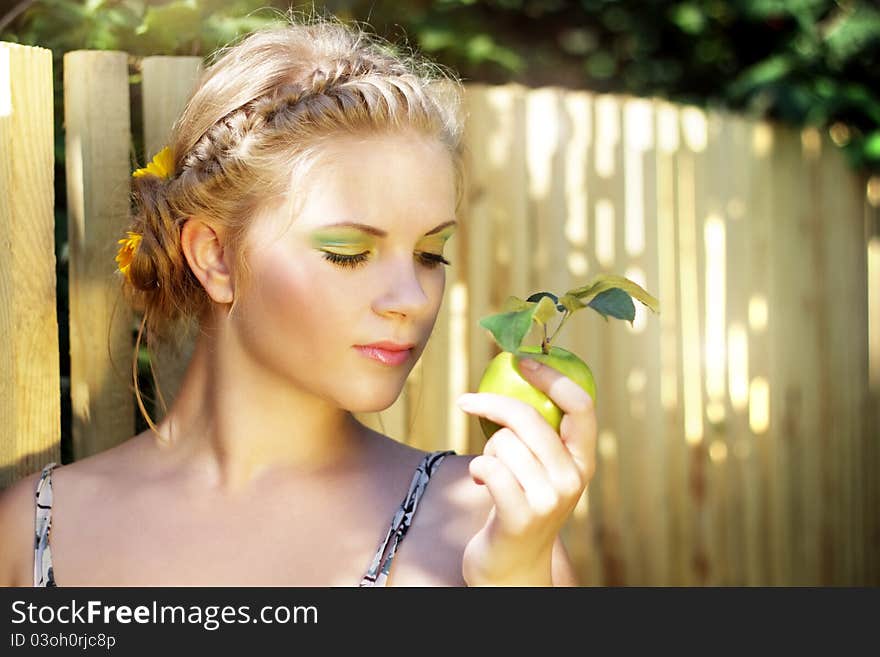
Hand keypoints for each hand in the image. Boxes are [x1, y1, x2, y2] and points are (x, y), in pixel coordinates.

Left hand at [456, 357, 596, 585]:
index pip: (581, 405)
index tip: (521, 360)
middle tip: (467, 401)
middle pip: (529, 418)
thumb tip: (513, 372)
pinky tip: (481, 485)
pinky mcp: (522, 516)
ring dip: (486, 452)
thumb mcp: (540, 469)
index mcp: (582, 460)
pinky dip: (477, 470)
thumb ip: (537, 434)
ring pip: (503, 443)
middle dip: (491, 405)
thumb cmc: (517, 505)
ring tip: (491, 473)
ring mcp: (550, 500)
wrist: (510, 568)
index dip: (552, 376)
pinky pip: (488, 468)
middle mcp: (573, 479)